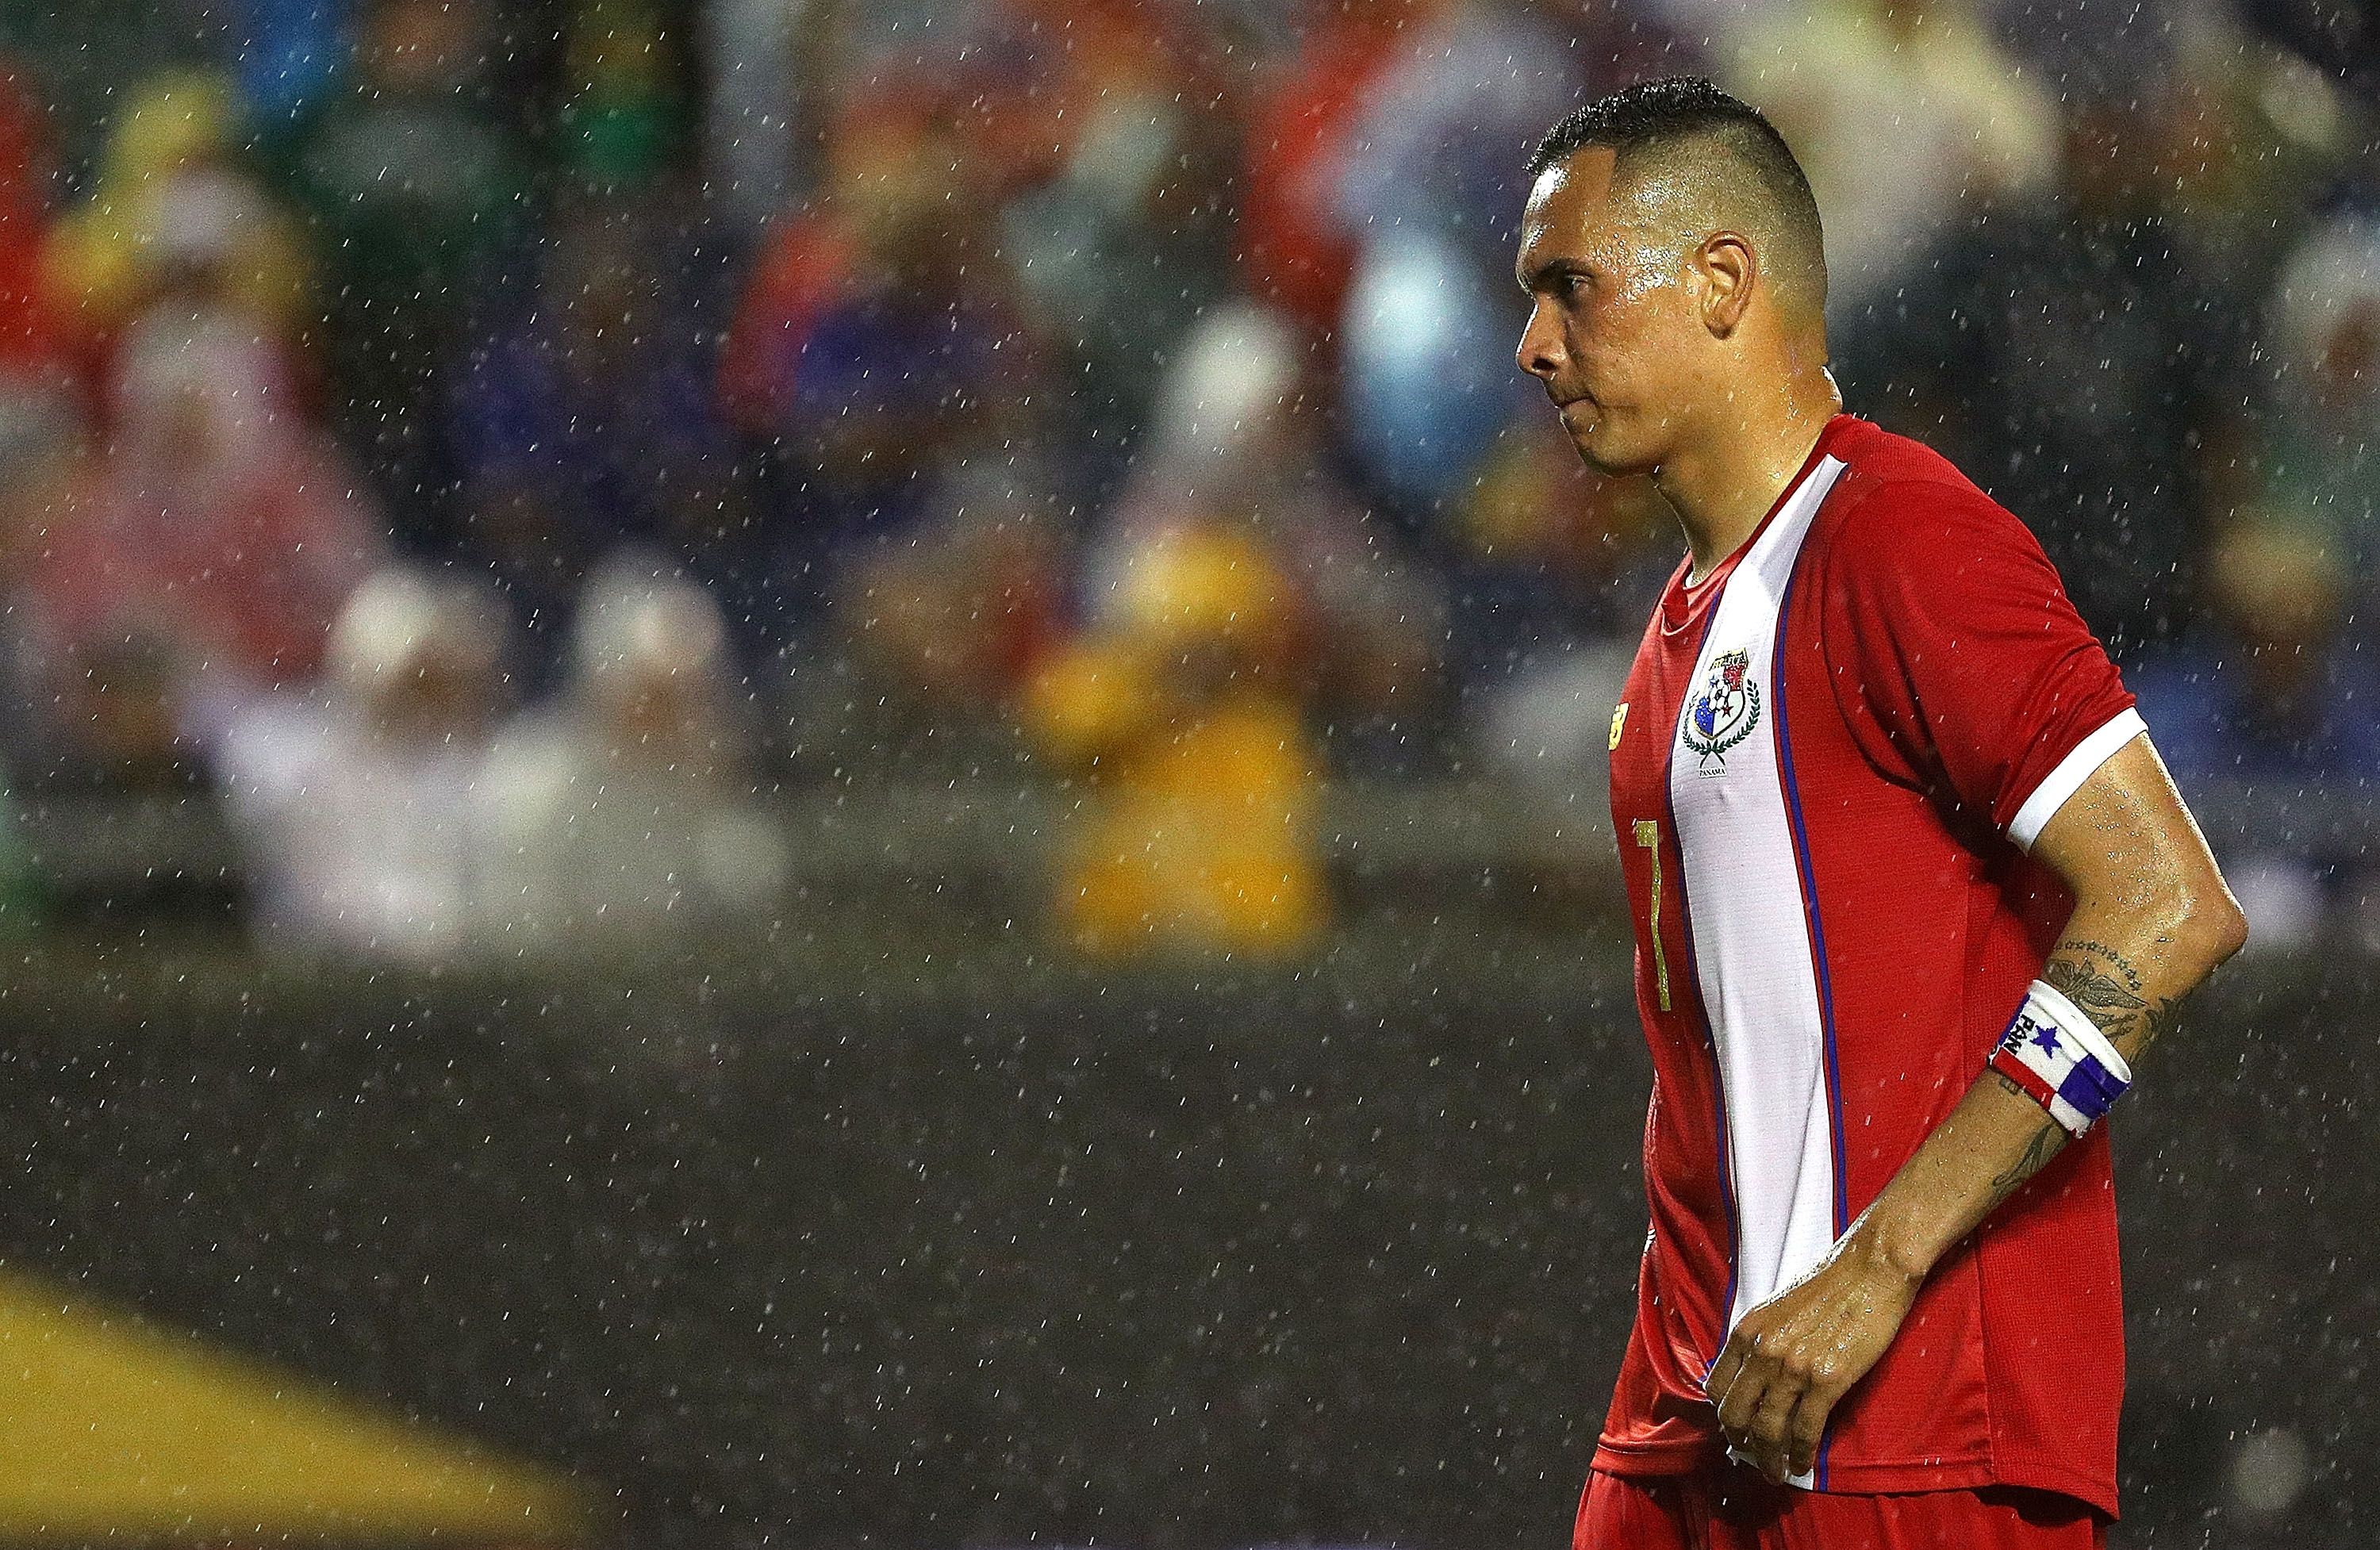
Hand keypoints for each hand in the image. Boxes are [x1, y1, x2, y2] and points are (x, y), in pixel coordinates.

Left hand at [1703, 1233, 1920, 1484]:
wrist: (1871, 1269)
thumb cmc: (1830, 1284)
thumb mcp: (1777, 1307)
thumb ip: (1762, 1339)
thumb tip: (1755, 1374)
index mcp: (1747, 1331)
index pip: (1718, 1386)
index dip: (1724, 1413)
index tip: (1734, 1427)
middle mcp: (1762, 1351)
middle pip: (1735, 1414)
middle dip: (1740, 1442)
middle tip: (1751, 1456)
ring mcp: (1793, 1368)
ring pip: (1767, 1429)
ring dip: (1768, 1458)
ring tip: (1774, 1472)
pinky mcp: (1827, 1381)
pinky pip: (1805, 1430)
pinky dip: (1800, 1453)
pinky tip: (1802, 1463)